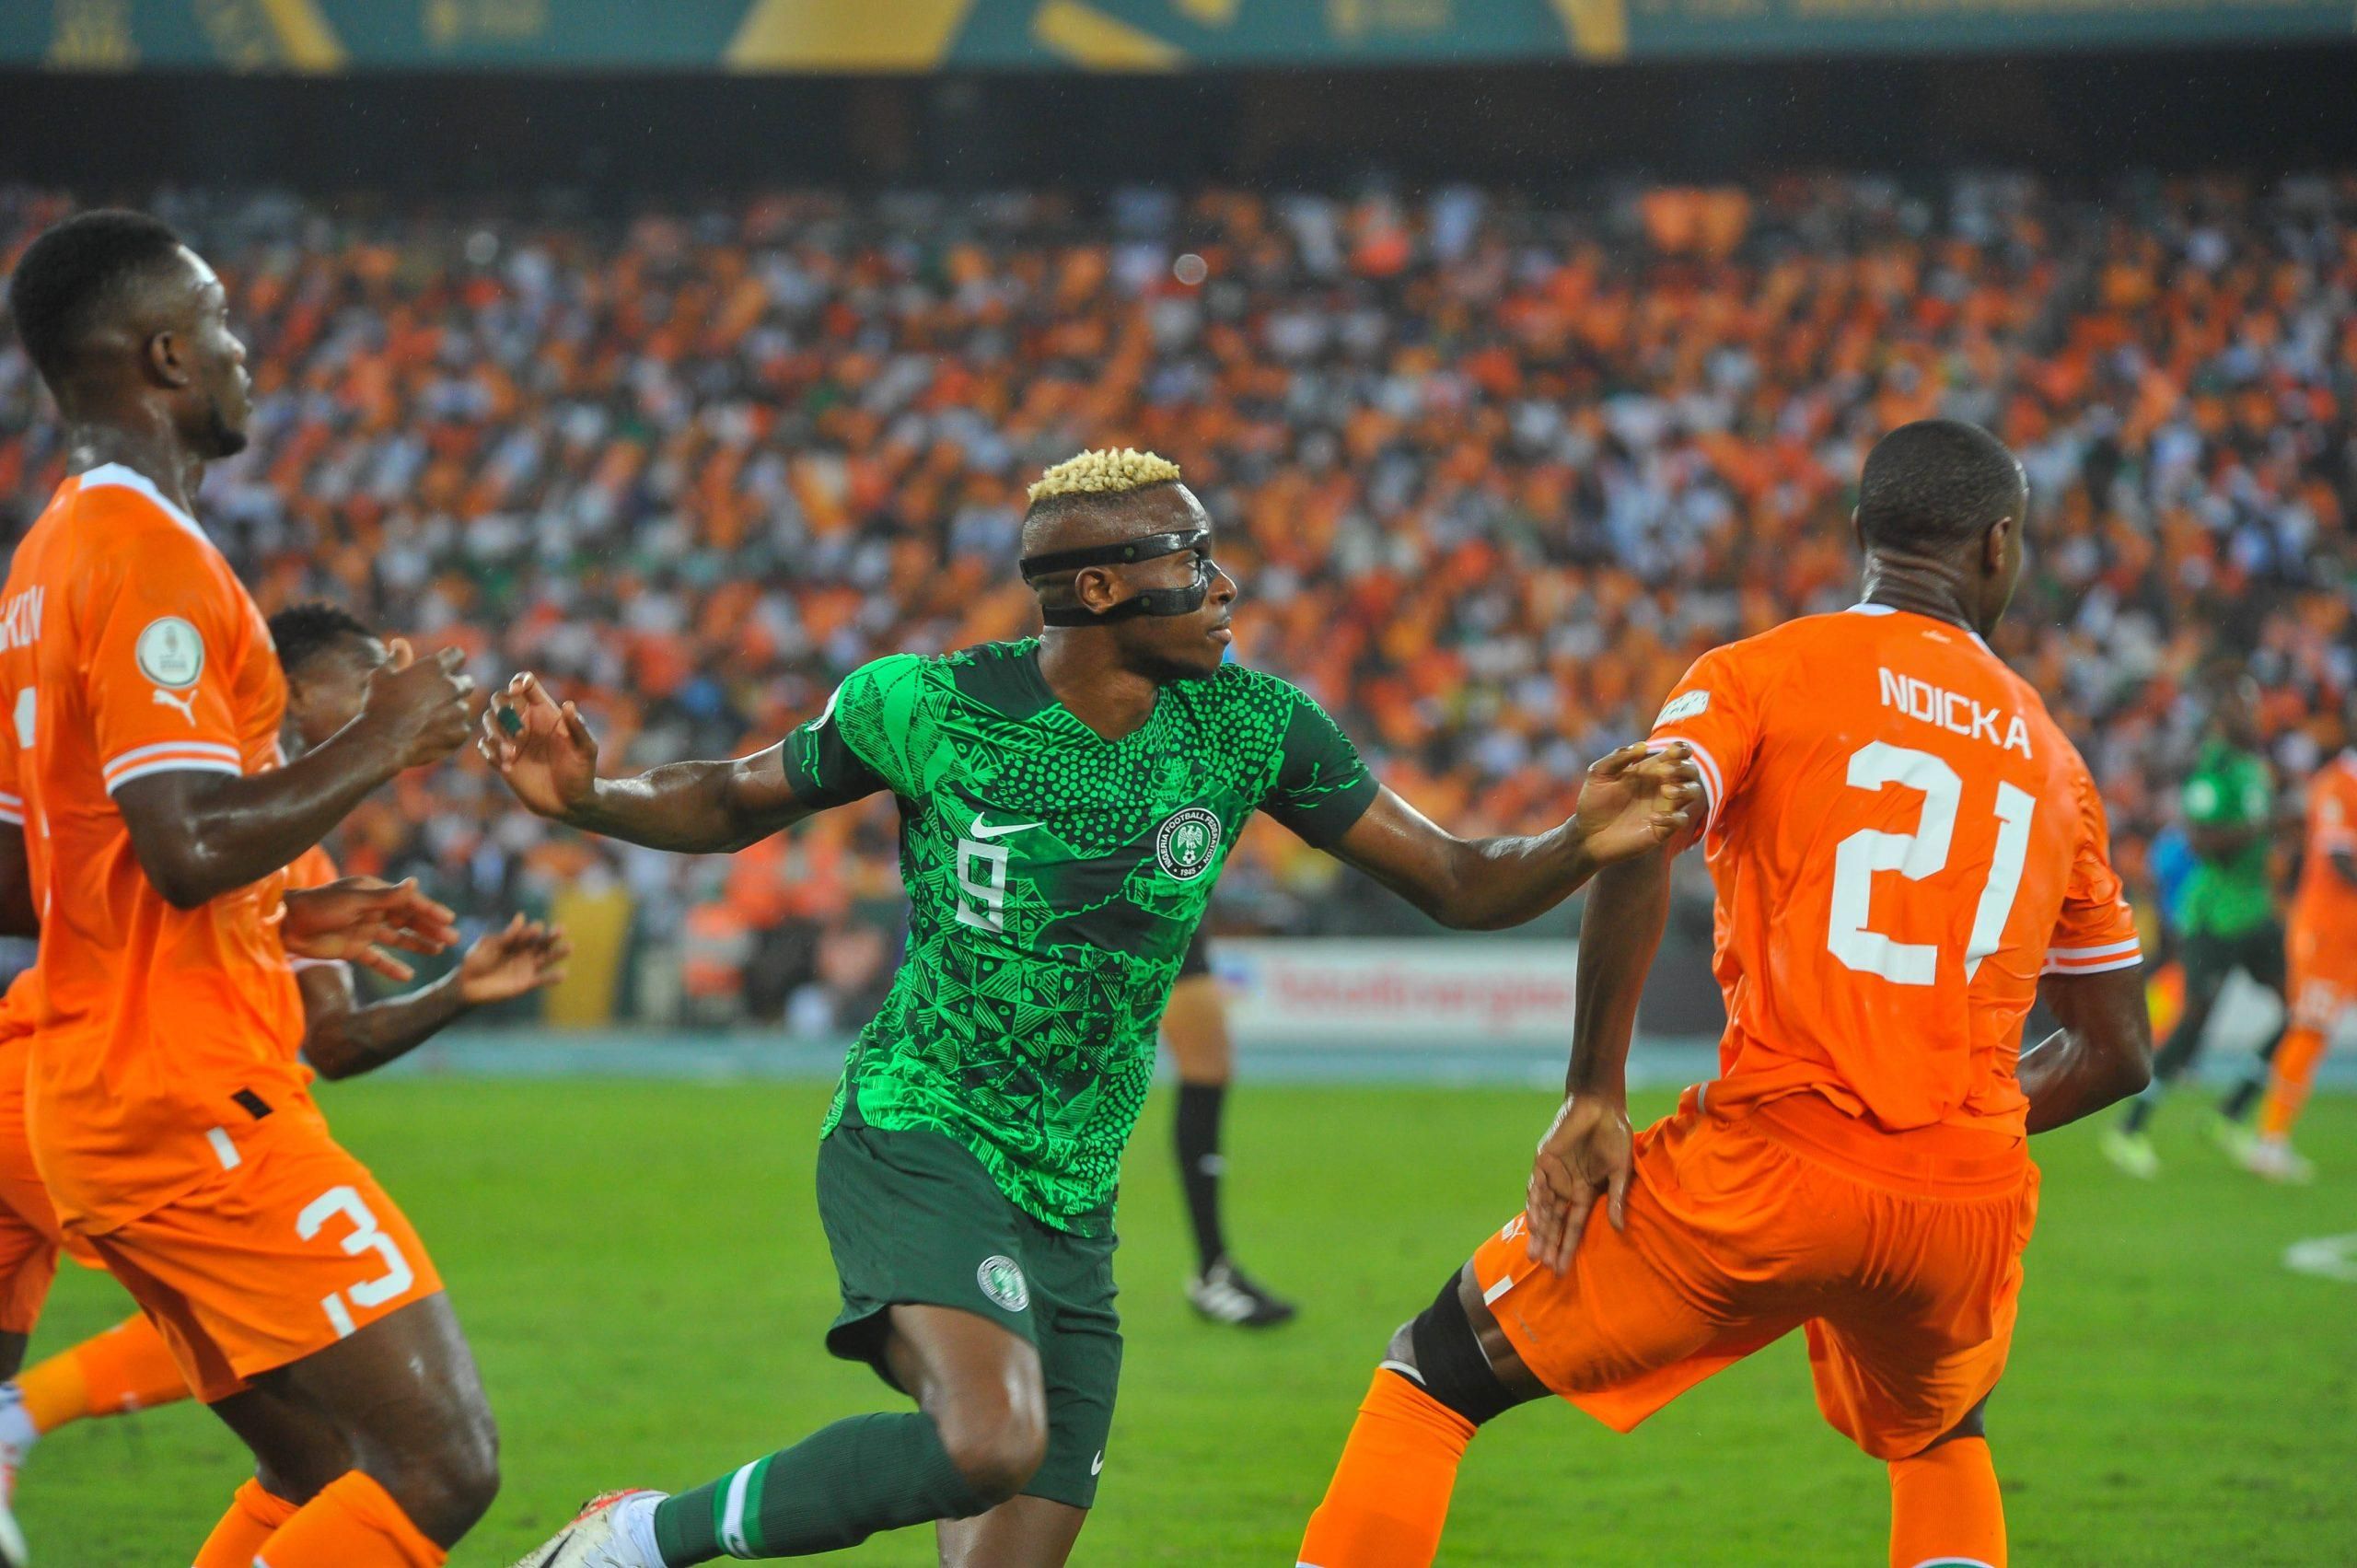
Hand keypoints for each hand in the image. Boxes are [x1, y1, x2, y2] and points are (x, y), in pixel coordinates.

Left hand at [282, 876, 460, 983]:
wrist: (284, 926)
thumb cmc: (318, 907)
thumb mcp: (355, 901)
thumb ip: (387, 897)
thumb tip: (416, 883)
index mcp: (373, 892)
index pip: (408, 902)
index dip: (430, 910)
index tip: (449, 920)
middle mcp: (371, 909)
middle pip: (407, 920)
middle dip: (430, 928)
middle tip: (453, 938)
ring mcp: (363, 929)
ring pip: (397, 938)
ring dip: (417, 944)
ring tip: (438, 951)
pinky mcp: (352, 948)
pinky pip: (377, 958)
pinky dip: (392, 966)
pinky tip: (408, 976)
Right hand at [357, 646, 477, 770]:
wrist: (384, 741)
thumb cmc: (379, 706)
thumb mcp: (381, 676)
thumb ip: (395, 658)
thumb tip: (399, 643)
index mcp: (434, 668)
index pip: (457, 655)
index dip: (451, 660)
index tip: (445, 667)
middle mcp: (451, 687)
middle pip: (467, 683)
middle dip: (456, 687)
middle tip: (438, 698)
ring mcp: (459, 710)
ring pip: (463, 708)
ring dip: (452, 711)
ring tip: (429, 720)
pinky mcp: (460, 732)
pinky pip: (462, 728)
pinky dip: (451, 731)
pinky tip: (433, 734)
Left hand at [456, 913, 571, 1004]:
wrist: (467, 984)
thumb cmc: (475, 961)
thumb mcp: (488, 945)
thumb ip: (506, 935)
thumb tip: (521, 917)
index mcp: (515, 940)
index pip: (528, 933)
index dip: (533, 930)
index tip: (536, 928)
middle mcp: (525, 952)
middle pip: (542, 943)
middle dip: (552, 936)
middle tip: (562, 929)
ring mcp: (527, 967)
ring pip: (546, 958)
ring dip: (558, 953)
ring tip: (569, 946)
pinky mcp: (526, 983)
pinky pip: (542, 979)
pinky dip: (552, 977)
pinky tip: (563, 973)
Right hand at [478, 673, 598, 820]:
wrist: (570, 803)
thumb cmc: (582, 772)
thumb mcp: (586, 749)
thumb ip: (578, 728)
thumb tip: (569, 705)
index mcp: (545, 712)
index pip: (527, 686)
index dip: (519, 681)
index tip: (518, 690)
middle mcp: (526, 722)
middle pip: (500, 699)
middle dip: (502, 710)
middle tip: (520, 735)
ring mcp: (512, 740)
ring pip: (488, 720)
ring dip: (495, 733)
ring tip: (512, 755)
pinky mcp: (502, 759)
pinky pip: (484, 746)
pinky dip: (490, 751)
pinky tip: (507, 766)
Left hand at [1524, 1093, 1633, 1274]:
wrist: (1599, 1105)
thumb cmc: (1615, 1135)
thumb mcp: (1620, 1170)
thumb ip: (1616, 1197)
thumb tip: (1618, 1228)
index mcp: (1586, 1192)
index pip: (1573, 1226)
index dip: (1568, 1248)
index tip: (1562, 1270)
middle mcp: (1567, 1187)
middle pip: (1555, 1223)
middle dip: (1550, 1246)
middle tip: (1546, 1269)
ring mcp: (1553, 1175)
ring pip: (1542, 1209)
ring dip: (1539, 1231)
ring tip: (1536, 1254)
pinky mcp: (1543, 1161)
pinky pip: (1536, 1187)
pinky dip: (1535, 1205)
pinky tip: (1534, 1223)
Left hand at [1572, 743, 1702, 866]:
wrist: (1587, 834)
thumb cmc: (1593, 802)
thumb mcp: (1599, 774)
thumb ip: (1617, 757)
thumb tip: (1642, 746)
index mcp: (1650, 769)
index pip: (1677, 754)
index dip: (1682, 748)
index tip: (1673, 750)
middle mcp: (1661, 786)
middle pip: (1691, 771)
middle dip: (1683, 767)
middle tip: (1664, 771)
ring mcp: (1664, 807)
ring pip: (1694, 793)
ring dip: (1685, 789)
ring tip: (1666, 791)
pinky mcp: (1663, 829)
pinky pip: (1680, 820)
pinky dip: (1672, 818)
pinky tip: (1653, 819)